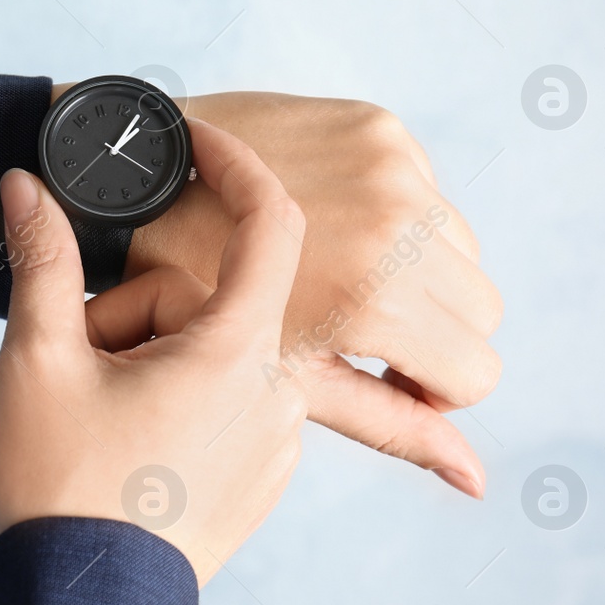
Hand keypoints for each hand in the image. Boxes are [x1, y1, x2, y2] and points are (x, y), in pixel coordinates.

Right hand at [0, 128, 307, 584]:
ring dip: (154, 358)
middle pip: (211, 302)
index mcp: (234, 354)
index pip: (270, 223)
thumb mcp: (37, 362)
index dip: (233, 164)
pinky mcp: (263, 479)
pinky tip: (123, 444)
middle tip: (79, 356)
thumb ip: (42, 262)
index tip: (193, 139)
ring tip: (96, 412)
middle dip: (140, 310)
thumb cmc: (60, 489)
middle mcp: (276, 395)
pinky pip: (227, 404)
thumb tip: (25, 187)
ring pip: (216, 355)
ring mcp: (276, 443)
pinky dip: (177, 399)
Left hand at [110, 90, 501, 498]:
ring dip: (415, 272)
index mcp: (373, 293)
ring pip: (460, 249)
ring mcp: (388, 164)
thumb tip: (477, 482)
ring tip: (335, 277)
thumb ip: (387, 423)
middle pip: (479, 309)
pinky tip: (325, 225)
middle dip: (428, 332)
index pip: (473, 371)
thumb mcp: (286, 377)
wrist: (126, 190)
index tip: (377, 375)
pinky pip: (427, 189)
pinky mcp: (373, 123)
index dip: (427, 387)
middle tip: (355, 332)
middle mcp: (396, 221)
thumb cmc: (187, 305)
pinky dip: (395, 216)